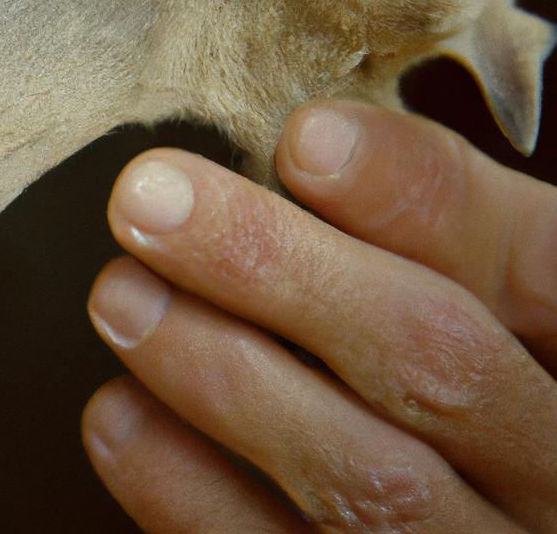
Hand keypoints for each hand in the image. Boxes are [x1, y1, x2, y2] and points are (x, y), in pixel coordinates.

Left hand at [83, 102, 556, 531]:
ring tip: (121, 294)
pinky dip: (186, 494)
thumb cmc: (473, 356)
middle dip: (274, 269)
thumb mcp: (489, 277)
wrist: (477, 494)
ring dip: (220, 377)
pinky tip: (120, 415)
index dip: (414, 198)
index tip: (302, 139)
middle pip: (431, 367)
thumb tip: (309, 143)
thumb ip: (426, 213)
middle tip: (149, 201)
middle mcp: (555, 468)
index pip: (536, 267)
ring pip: (364, 486)